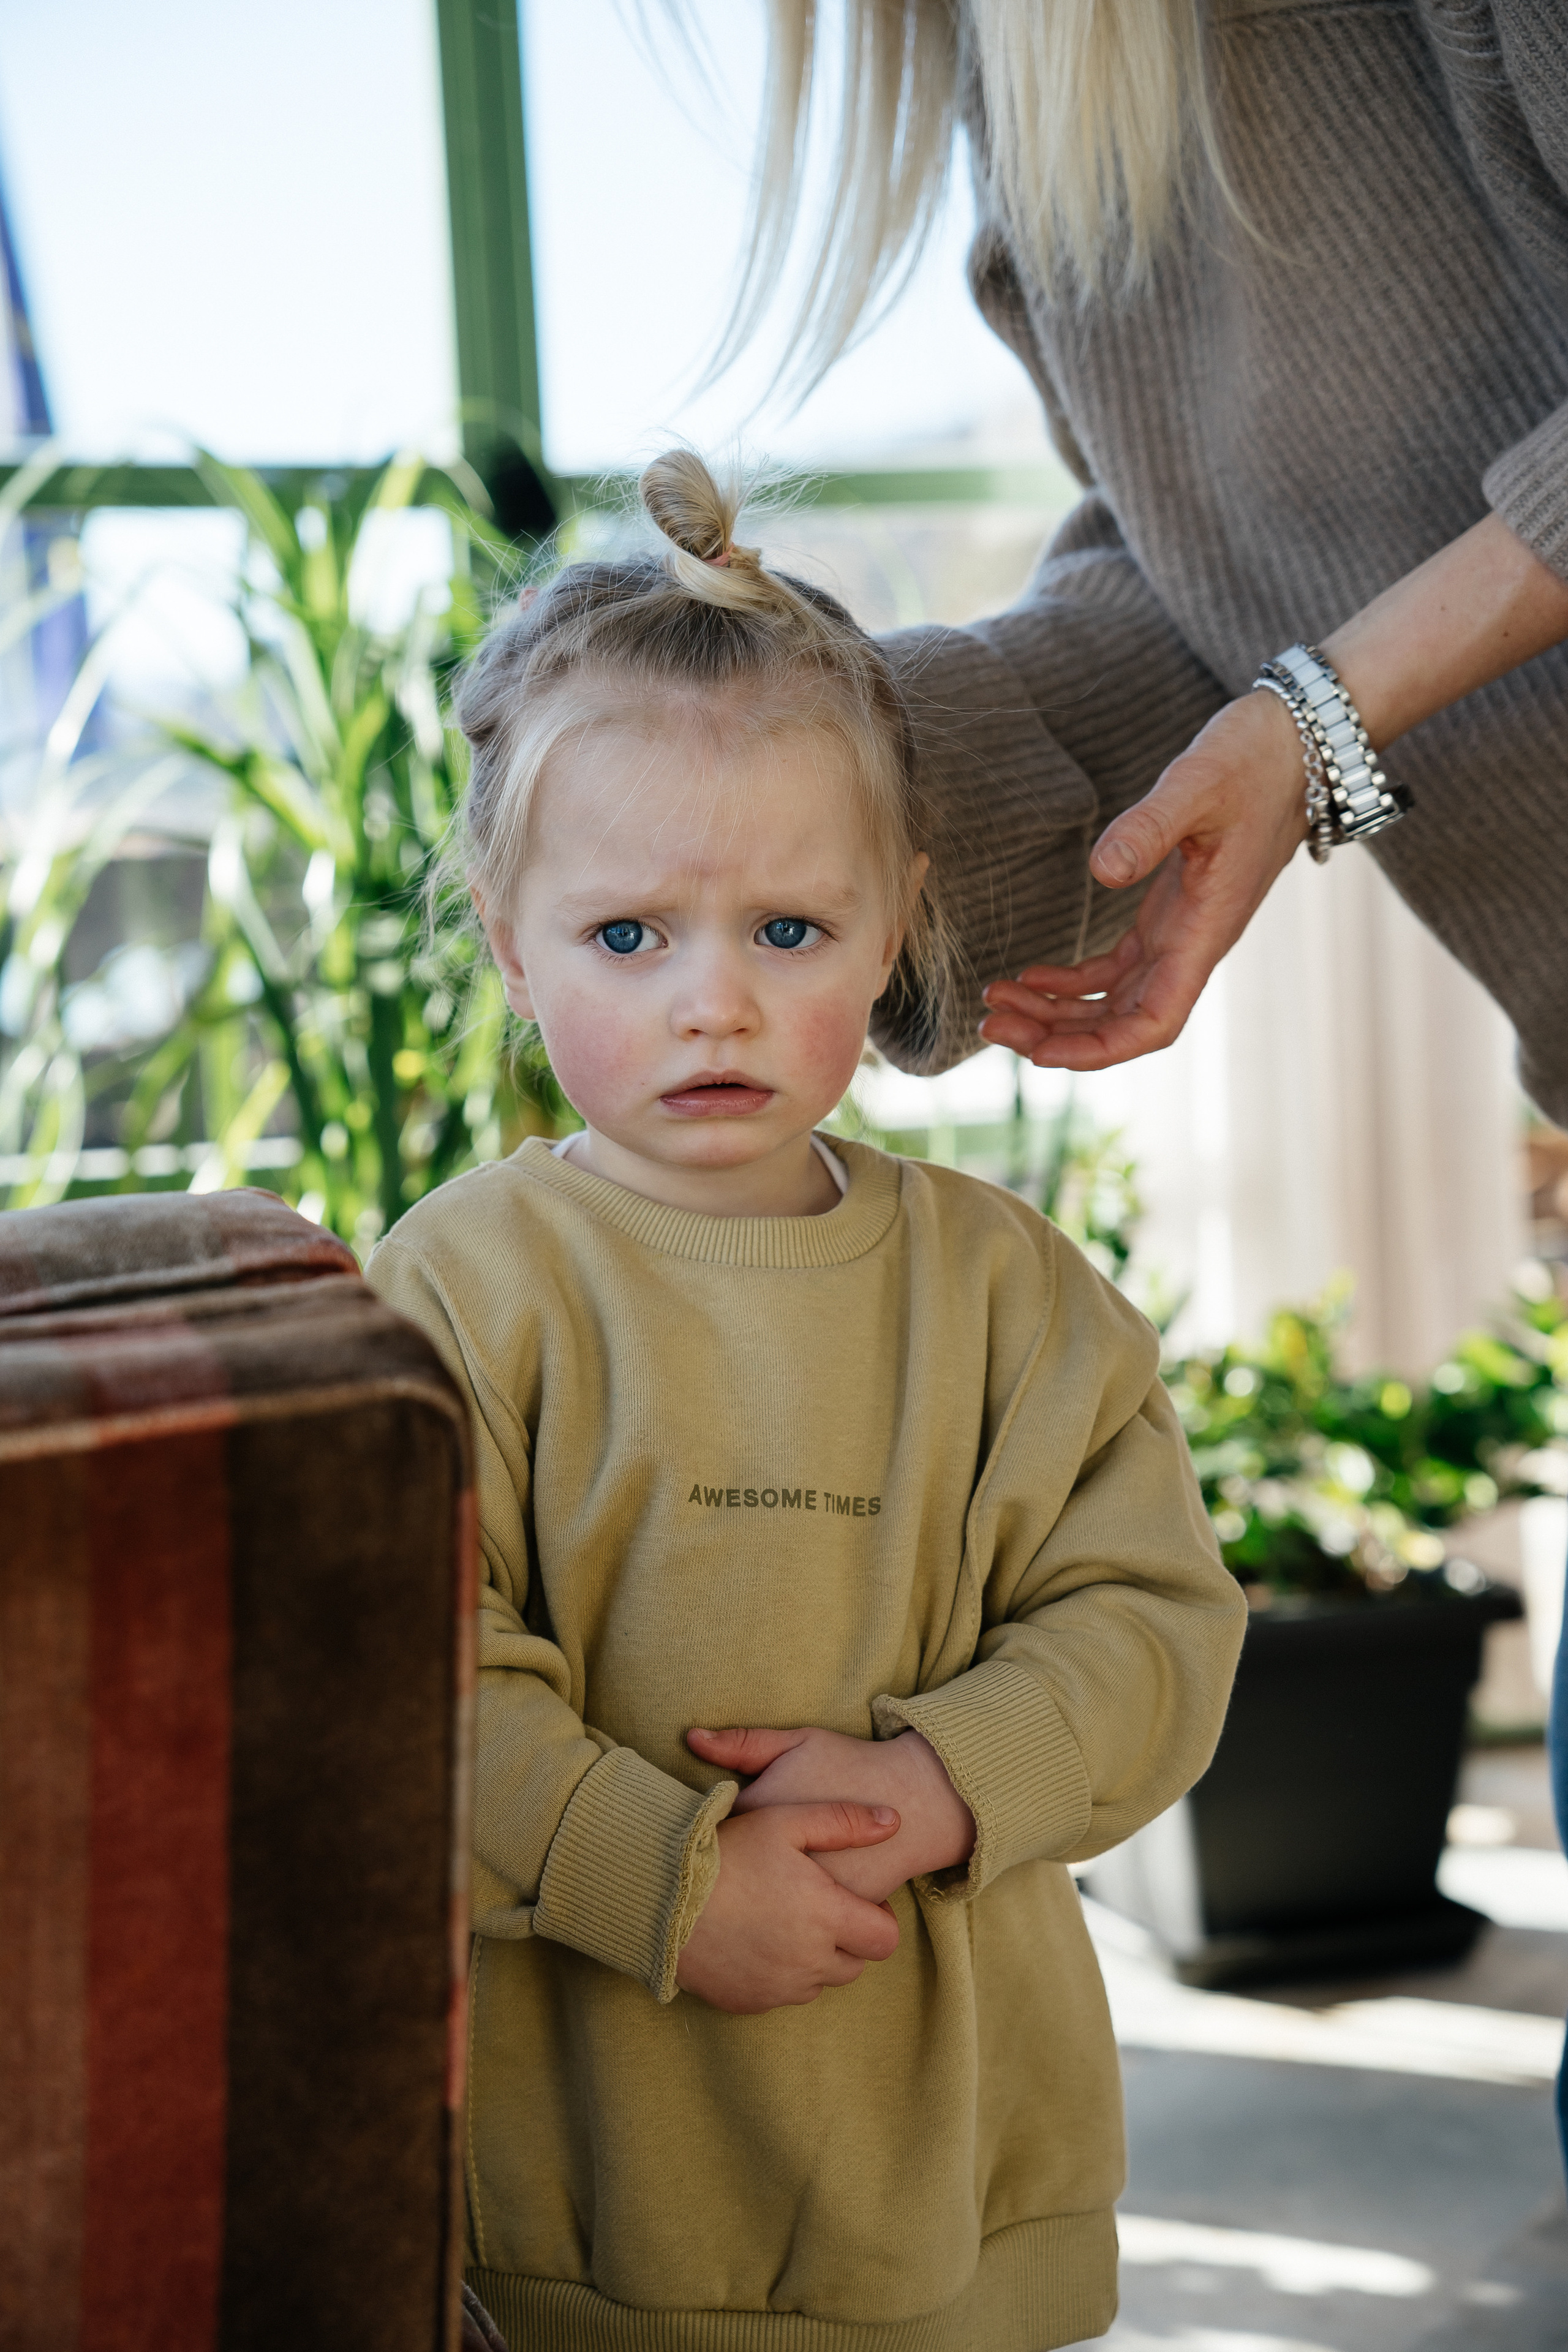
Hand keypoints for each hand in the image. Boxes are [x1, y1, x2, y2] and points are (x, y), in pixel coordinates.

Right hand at [675, 1799, 901, 2013]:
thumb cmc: (727, 1852)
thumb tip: (893, 1821)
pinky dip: (781, 1973)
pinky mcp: (750, 2002)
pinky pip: (783, 1993)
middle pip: (856, 1964)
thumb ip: (843, 1822)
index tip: (853, 1897)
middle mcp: (809, 1962)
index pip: (885, 1940)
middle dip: (847, 1938)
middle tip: (817, 1905)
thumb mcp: (784, 1820)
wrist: (659, 1896)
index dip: (878, 1918)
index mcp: (826, 1918)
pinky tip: (757, 1939)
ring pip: (820, 1981)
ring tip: (784, 1918)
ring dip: (815, 1957)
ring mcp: (778, 1988)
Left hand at [688, 1724, 975, 1903]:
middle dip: (732, 1875)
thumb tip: (690, 1737)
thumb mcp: (796, 1742)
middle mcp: (787, 1859)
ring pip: (765, 1908)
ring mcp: (814, 1892)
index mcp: (766, 1812)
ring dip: (758, 1903)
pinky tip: (787, 1902)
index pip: (717, 1835)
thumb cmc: (848, 1764)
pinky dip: (790, 1919)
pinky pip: (799, 1925)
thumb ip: (743, 1743)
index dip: (713, 1836)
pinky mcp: (838, 1916)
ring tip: (758, 1890)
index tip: (714, 1836)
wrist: (915, 1798)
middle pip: (735, 1878)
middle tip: (734, 1869)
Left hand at [979, 512, 1567, 1073]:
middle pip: (1125, 1021)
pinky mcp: (1171, 912)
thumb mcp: (1198, 783)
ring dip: (1059, 1013)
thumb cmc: (1256, 760)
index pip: (1156, 1020)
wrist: (1300, 742)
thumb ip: (1150, 826)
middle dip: (1059, 1035)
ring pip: (1117, 1000)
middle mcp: (1195, 944)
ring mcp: (1183, 932)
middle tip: (990, 1027)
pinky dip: (1073, 981)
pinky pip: (1117, 969)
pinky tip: (1030, 976)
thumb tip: (1103, 870)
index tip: (1042, 1055)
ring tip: (997, 1006)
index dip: (1100, 1048)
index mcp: (1206, 930)